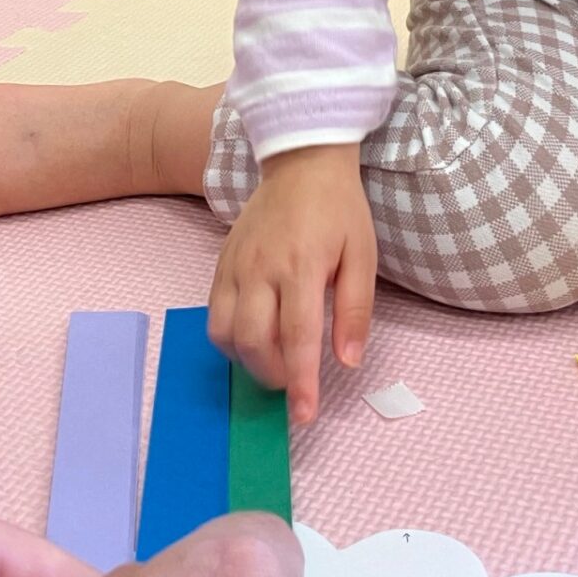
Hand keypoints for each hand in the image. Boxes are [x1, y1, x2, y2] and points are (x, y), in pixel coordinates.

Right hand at [207, 143, 376, 424]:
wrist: (302, 162)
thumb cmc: (339, 210)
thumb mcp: (363, 255)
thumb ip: (355, 310)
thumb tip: (347, 361)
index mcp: (301, 267)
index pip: (297, 338)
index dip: (300, 382)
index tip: (304, 414)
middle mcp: (261, 269)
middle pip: (253, 341)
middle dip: (272, 375)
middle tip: (294, 381)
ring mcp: (235, 266)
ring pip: (224, 332)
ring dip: (246, 359)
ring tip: (274, 359)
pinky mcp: (221, 263)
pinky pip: (214, 313)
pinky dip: (230, 337)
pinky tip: (255, 336)